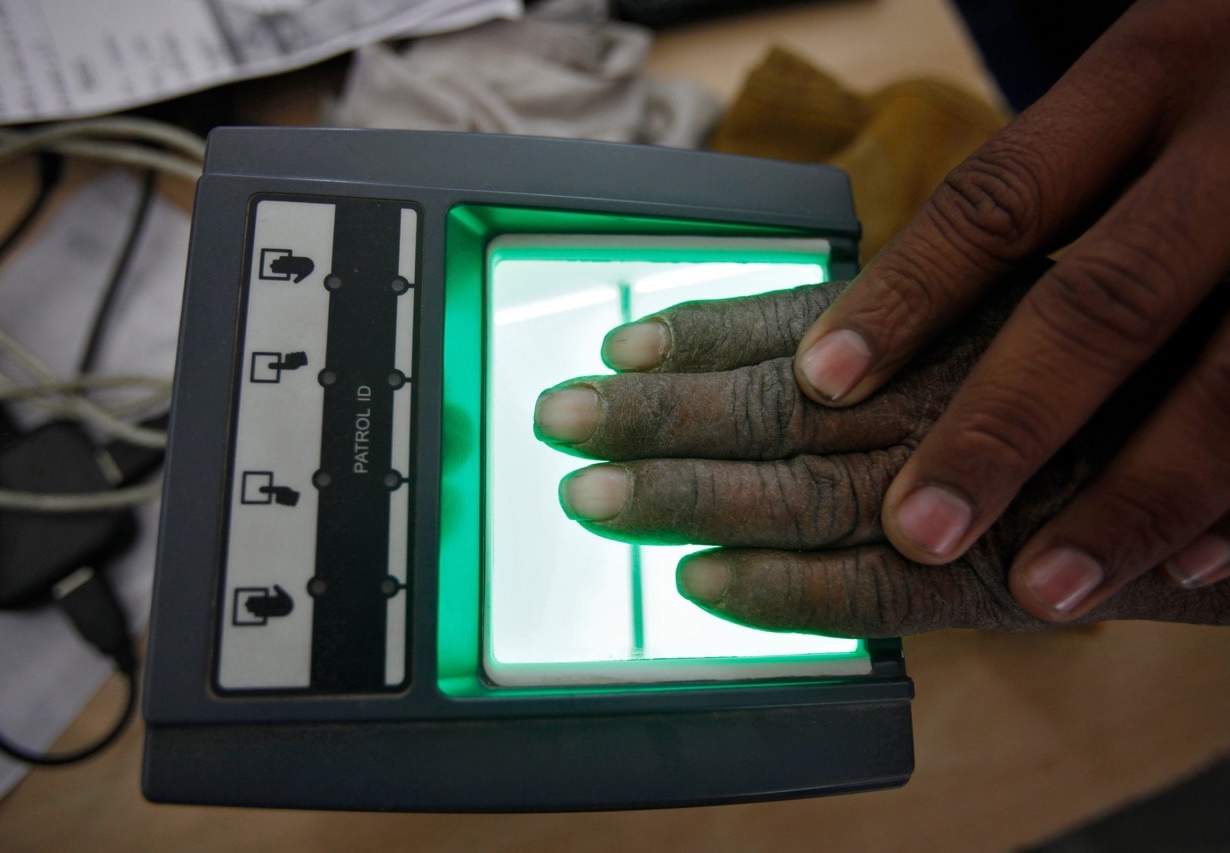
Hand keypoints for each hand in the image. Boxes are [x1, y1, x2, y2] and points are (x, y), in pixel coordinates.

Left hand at [532, 274, 1229, 636]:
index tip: (617, 345)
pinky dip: (782, 597)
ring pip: (801, 495)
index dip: (698, 337)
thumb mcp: (1033, 320)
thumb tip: (804, 352)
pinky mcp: (995, 592)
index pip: (797, 328)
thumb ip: (927, 335)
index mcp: (957, 323)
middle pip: (774, 407)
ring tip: (596, 497)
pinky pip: (869, 600)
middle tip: (558, 419)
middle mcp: (950, 402)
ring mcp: (966, 498)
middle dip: (657, 416)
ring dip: (689, 500)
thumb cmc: (1132, 388)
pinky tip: (700, 586)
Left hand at [791, 0, 1229, 620]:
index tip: (821, 382)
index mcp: (1146, 80)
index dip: (904, 298)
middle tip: (917, 529)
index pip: (999, 201)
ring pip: (1223, 383)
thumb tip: (888, 333)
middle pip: (1100, 306)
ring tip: (1045, 588)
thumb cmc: (1221, 109)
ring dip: (1129, 498)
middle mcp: (1229, 151)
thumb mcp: (1143, 105)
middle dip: (1005, 428)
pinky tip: (1186, 571)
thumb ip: (1053, 201)